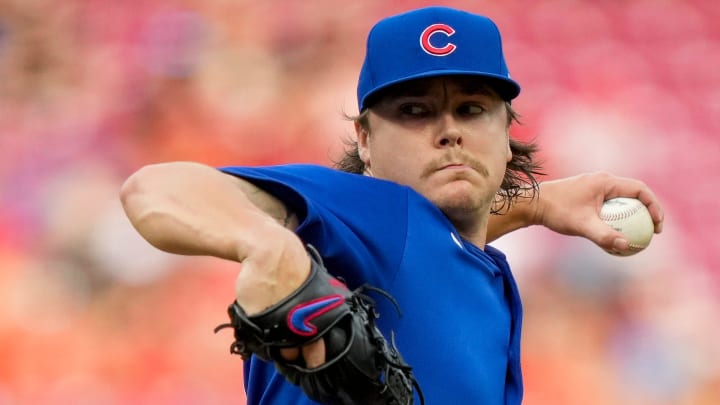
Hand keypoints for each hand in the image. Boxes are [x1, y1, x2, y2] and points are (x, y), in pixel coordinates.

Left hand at [534, 172, 663, 251]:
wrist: (532, 204)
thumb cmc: (556, 212)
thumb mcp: (581, 225)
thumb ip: (604, 235)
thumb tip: (626, 245)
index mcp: (606, 182)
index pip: (640, 190)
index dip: (654, 206)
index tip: (657, 226)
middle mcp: (602, 181)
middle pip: (634, 195)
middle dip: (647, 212)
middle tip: (652, 232)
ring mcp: (594, 187)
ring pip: (622, 200)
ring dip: (632, 215)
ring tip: (638, 235)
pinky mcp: (587, 194)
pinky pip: (610, 205)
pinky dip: (617, 217)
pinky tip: (616, 235)